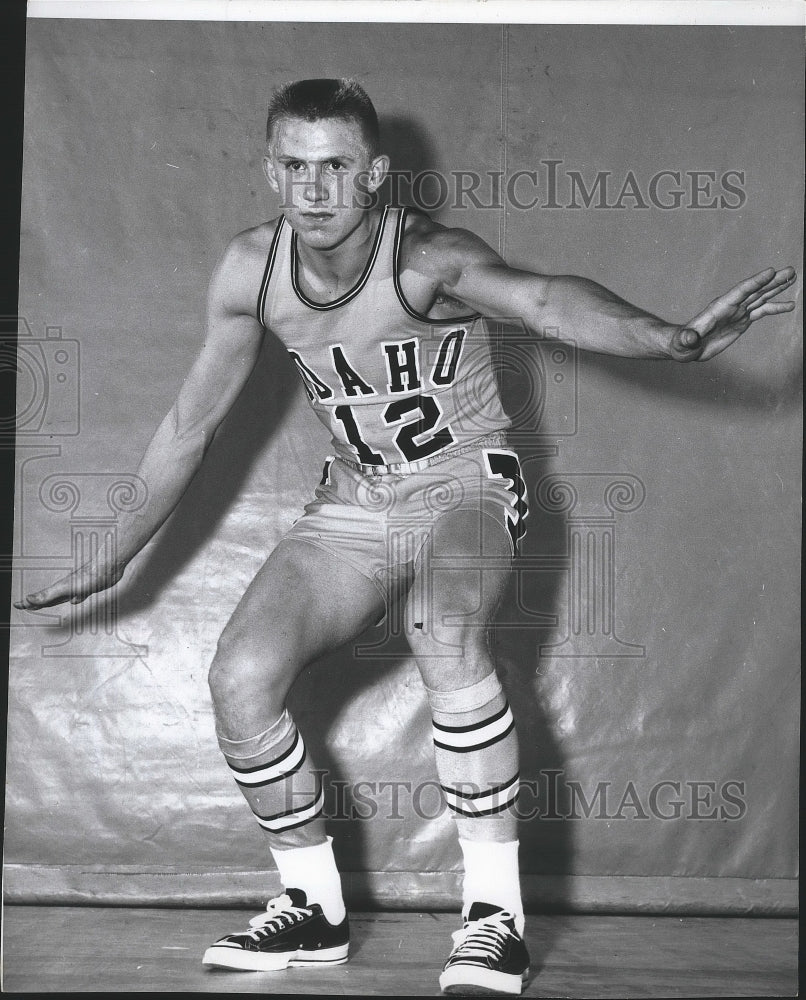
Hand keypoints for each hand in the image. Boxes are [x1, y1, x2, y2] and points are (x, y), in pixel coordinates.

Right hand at [14, 559, 124, 610]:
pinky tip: (76, 599)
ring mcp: (78, 586)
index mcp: (59, 588)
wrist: (109, 566)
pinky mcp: (90, 587)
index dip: (28, 602)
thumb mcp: (65, 588)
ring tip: (48, 604)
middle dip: (37, 602)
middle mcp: (66, 587)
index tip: (17, 604)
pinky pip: (78, 595)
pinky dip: (74, 598)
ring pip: (62, 596)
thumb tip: (28, 599)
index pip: (40, 598)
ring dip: (54, 601)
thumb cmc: (90, 576)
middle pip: (49, 598)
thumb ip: (47, 594)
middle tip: (27, 606)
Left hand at [670, 266, 796, 360]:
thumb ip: (687, 339)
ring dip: (776, 287)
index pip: (740, 291)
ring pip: (760, 297)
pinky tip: (789, 305)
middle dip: (772, 281)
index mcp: (719, 308)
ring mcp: (737, 312)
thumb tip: (689, 338)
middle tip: (790, 270)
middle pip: (755, 290)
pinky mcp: (741, 321)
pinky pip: (761, 311)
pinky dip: (775, 307)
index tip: (771, 271)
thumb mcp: (683, 342)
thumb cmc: (682, 343)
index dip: (755, 282)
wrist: (686, 347)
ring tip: (792, 277)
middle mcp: (731, 306)